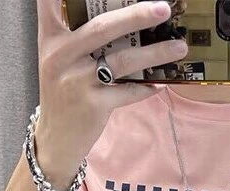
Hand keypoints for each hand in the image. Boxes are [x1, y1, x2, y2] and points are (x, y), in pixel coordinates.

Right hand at [35, 0, 188, 185]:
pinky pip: (127, 92)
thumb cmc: (63, 92)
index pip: (50, 2)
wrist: (55, 137)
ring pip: (122, 61)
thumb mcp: (58, 59)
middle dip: (136, 15)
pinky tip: (159, 83)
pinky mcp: (93, 106)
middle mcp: (61, 56)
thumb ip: (76, 36)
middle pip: (102, 28)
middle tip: (163, 8)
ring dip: (154, 53)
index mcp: (51, 38)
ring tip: (179, 47)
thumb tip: (120, 17)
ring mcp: (77, 82)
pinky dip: (145, 88)